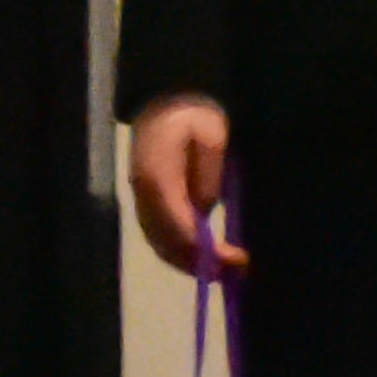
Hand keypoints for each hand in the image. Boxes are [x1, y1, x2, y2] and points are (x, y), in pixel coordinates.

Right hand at [128, 97, 233, 274]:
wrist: (167, 103)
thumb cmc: (195, 117)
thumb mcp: (211, 136)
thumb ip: (208, 176)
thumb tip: (204, 211)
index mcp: (157, 176)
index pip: (178, 223)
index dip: (204, 248)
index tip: (234, 259)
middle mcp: (143, 194)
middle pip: (166, 241)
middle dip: (198, 263)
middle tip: (234, 273)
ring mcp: (142, 201)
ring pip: (161, 244)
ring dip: (189, 263)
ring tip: (225, 273)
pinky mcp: (147, 204)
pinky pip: (160, 236)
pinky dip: (181, 253)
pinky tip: (205, 261)